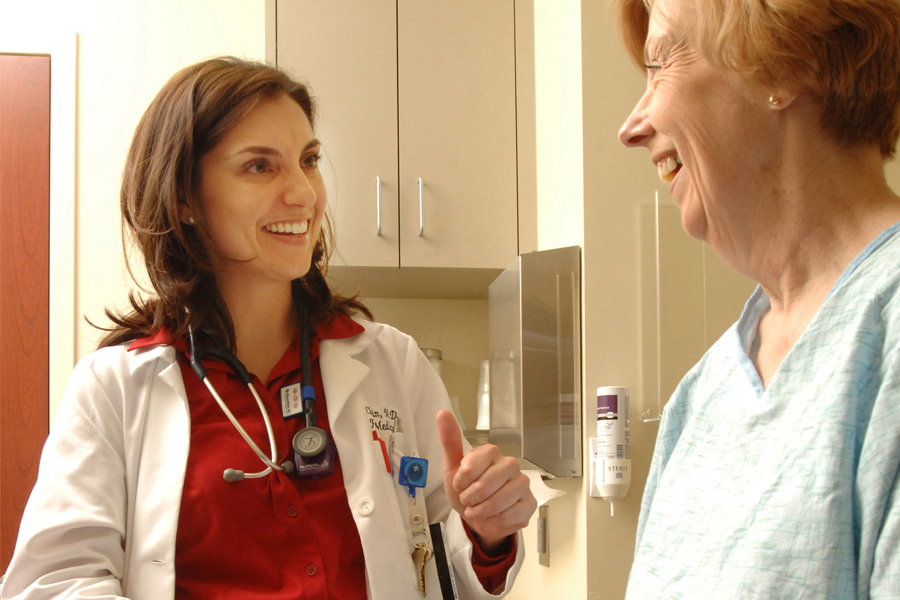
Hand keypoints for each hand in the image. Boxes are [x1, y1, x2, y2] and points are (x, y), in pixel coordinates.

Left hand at [436, 409, 536, 552]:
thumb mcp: (452, 468)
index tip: (459, 484)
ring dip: (481, 511)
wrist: (476, 517)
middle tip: (467, 501)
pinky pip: (511, 515)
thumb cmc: (466, 490)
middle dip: (471, 498)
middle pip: (487, 484)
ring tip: (477, 510)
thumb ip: (450, 441)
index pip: (475, 463)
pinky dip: (495, 521)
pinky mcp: (530, 503)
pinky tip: (493, 517)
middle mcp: (510, 465)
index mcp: (491, 453)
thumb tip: (443, 413)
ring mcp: (522, 484)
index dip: (463, 479)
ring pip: (499, 501)